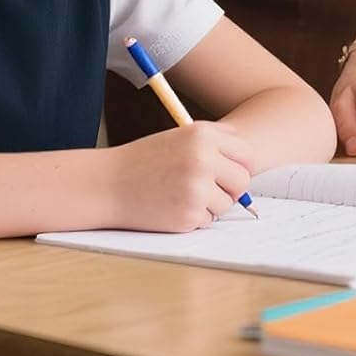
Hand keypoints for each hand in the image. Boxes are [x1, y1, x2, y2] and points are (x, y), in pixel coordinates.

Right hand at [108, 122, 254, 231]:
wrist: (108, 184)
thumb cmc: (143, 161)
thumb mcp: (179, 137)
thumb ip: (213, 141)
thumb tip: (247, 159)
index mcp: (202, 135)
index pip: (246, 154)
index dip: (240, 166)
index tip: (228, 173)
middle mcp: (203, 159)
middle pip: (242, 181)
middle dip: (231, 189)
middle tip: (209, 189)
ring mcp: (197, 188)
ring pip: (226, 204)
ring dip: (210, 204)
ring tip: (181, 194)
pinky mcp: (189, 214)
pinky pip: (208, 220)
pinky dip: (194, 217)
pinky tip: (172, 206)